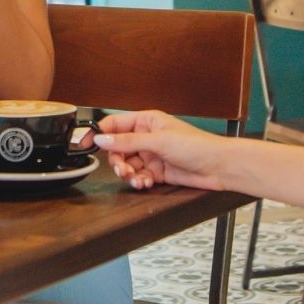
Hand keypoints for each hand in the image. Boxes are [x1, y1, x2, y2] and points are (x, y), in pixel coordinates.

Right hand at [91, 111, 235, 191]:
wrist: (219, 167)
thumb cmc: (197, 145)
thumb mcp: (158, 141)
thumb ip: (127, 142)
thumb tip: (101, 139)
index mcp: (146, 121)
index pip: (114, 125)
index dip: (98, 133)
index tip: (85, 143)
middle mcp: (147, 137)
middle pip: (118, 149)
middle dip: (117, 161)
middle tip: (122, 169)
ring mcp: (152, 155)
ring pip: (127, 165)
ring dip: (129, 174)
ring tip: (137, 179)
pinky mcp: (157, 171)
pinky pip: (139, 176)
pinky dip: (139, 181)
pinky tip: (146, 182)